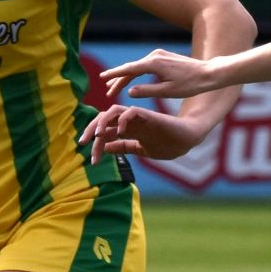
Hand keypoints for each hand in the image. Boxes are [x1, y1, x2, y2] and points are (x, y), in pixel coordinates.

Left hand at [78, 104, 206, 163]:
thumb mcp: (141, 149)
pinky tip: (120, 132)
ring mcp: (138, 118)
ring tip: (97, 135)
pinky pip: (130, 112)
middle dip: (91, 129)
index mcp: (128, 130)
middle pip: (104, 118)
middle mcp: (130, 122)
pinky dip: (122, 120)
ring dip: (102, 121)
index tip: (92, 160)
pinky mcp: (148, 116)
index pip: (105, 132)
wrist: (187, 141)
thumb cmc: (167, 144)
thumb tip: (105, 148)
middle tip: (82, 142)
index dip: (96, 144)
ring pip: (113, 111)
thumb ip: (124, 147)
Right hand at [100, 48, 219, 99]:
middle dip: (118, 79)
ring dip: (127, 77)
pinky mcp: (164, 57)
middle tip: (107, 91)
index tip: (101, 79)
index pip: (128, 70)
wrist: (209, 73)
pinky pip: (145, 65)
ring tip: (116, 88)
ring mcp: (159, 54)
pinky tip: (131, 80)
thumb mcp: (167, 92)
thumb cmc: (190, 85)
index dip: (114, 75)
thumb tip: (129, 91)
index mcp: (153, 64)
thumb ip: (146, 91)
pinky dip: (136, 73)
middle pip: (131, 68)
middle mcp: (154, 56)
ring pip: (138, 67)